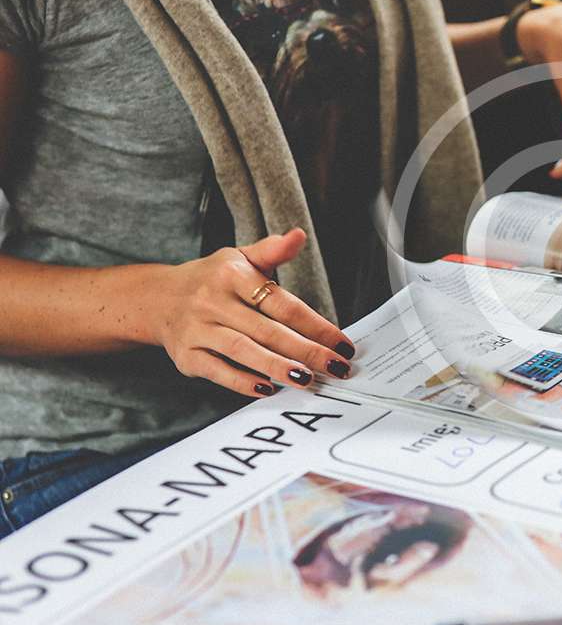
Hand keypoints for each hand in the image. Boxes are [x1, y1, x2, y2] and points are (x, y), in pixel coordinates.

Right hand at [149, 228, 354, 396]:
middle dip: (306, 351)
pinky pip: (217, 371)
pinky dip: (242, 382)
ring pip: (243, 351)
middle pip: (267, 330)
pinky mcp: (186, 356)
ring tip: (307, 380)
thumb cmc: (211, 279)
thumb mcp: (240, 257)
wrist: (157, 298)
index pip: (282, 304)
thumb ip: (272, 251)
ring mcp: (198, 330)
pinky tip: (268, 388)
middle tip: (335, 367)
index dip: (315, 325)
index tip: (341, 343)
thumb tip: (298, 236)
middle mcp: (213, 302)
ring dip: (277, 367)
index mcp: (232, 275)